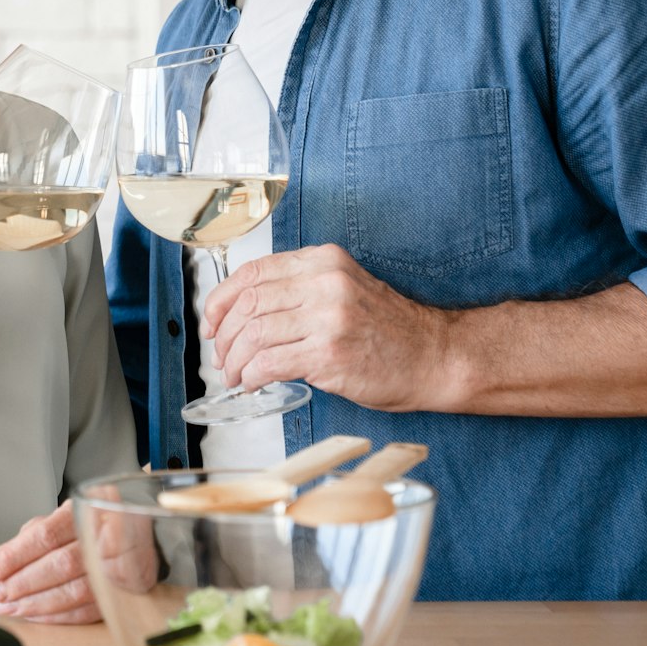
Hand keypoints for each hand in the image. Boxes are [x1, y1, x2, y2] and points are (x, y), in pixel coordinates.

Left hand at [0, 498, 157, 623]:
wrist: (137, 537)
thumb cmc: (88, 528)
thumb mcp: (56, 522)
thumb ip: (25, 540)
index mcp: (85, 509)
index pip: (44, 536)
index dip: (11, 557)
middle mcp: (106, 535)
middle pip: (59, 564)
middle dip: (20, 584)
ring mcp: (120, 566)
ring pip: (73, 590)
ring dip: (35, 604)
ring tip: (8, 607)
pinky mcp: (125, 593)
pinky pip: (87, 611)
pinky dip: (57, 616)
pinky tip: (34, 616)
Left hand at [202, 243, 455, 411]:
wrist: (435, 357)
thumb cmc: (389, 331)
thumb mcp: (343, 290)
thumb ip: (299, 291)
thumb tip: (242, 314)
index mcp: (323, 261)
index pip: (253, 272)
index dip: (222, 300)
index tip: (212, 321)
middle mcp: (324, 282)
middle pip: (248, 303)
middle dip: (223, 335)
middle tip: (220, 357)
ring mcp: (327, 317)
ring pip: (253, 334)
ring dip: (235, 360)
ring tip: (235, 376)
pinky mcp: (329, 353)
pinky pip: (269, 362)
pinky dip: (251, 376)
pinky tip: (252, 384)